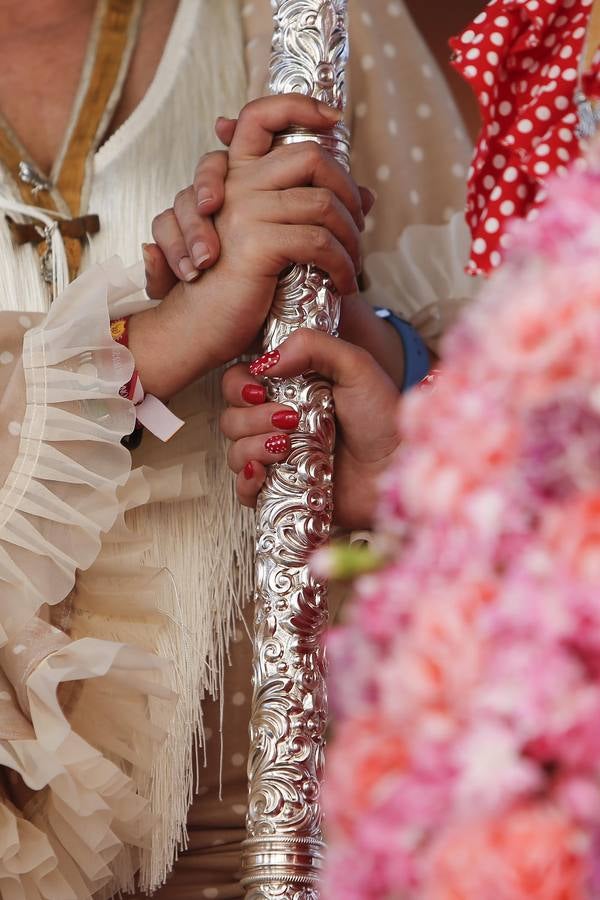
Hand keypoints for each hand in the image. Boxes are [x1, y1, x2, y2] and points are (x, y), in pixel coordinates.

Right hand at [129, 94, 367, 398]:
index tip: (335, 120)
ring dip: (351, 238)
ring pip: (323, 203)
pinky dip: (341, 264)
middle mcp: (236, 184)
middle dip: (346, 188)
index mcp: (234, 176)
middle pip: (308, 155)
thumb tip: (367, 195)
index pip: (258, 116)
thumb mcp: (276, 243)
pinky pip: (318, 241)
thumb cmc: (235, 288)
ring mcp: (243, 210)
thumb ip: (312, 212)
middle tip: (359, 223)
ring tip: (354, 265)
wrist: (199, 327)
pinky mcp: (255, 242)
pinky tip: (343, 283)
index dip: (300, 106)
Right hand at [220, 329, 400, 529]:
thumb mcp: (355, 365)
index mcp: (289, 392)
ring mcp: (279, 460)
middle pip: (232, 418)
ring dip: (253, 446)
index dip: (241, 385)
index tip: (261, 388)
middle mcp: (278, 425)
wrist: (398, 467)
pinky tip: (266, 472)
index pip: (240, 383)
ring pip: (235, 453)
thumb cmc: (383, 418)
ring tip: (287, 446)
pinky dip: (248, 482)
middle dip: (252, 417)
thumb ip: (312, 346)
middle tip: (288, 420)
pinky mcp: (282, 493)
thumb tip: (265, 362)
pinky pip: (245, 491)